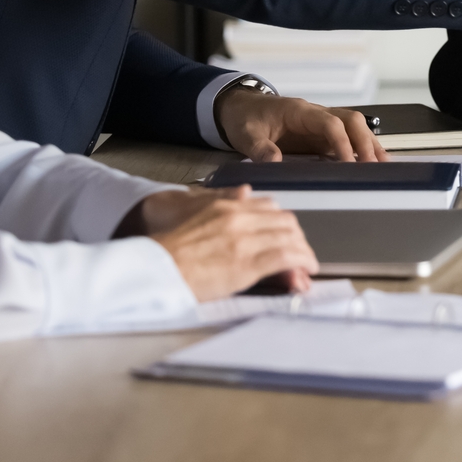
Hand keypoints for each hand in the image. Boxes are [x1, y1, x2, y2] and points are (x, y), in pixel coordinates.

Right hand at [143, 186, 318, 300]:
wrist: (155, 269)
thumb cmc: (169, 250)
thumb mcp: (193, 214)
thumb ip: (221, 202)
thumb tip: (244, 191)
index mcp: (226, 208)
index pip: (268, 207)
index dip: (282, 222)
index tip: (285, 233)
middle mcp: (240, 219)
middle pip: (285, 221)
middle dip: (297, 236)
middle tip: (300, 250)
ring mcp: (245, 241)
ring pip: (290, 238)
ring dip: (303, 250)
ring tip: (306, 262)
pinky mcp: (248, 264)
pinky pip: (287, 258)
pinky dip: (302, 262)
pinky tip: (306, 269)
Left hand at [216, 87, 385, 162]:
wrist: (241, 108)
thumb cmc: (246, 119)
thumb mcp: (246, 135)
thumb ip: (259, 148)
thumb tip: (274, 162)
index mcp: (299, 111)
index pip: (330, 123)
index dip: (342, 142)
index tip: (348, 163)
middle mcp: (316, 114)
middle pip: (351, 120)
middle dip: (365, 141)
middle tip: (373, 165)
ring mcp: (321, 123)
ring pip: (355, 126)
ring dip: (370, 143)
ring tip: (383, 164)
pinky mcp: (321, 134)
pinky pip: (348, 137)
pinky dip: (362, 148)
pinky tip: (372, 163)